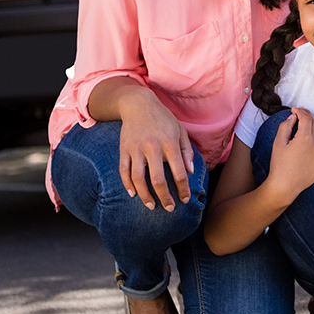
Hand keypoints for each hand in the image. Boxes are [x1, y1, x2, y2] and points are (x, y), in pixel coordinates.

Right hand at [117, 89, 194, 210]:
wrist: (138, 104)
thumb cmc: (164, 119)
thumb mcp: (180, 131)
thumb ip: (186, 152)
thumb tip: (190, 172)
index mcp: (170, 143)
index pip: (179, 172)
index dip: (183, 189)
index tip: (185, 199)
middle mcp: (152, 147)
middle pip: (158, 180)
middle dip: (165, 197)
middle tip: (170, 208)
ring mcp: (135, 148)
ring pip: (138, 178)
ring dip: (145, 195)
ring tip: (152, 205)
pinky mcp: (123, 149)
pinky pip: (123, 171)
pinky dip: (127, 184)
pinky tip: (133, 194)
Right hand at [266, 108, 313, 201]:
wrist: (284, 186)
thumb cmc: (279, 165)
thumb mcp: (278, 143)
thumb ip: (285, 127)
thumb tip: (293, 117)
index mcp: (304, 139)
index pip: (306, 118)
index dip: (300, 112)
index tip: (295, 110)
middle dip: (308, 117)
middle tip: (302, 115)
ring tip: (313, 127)